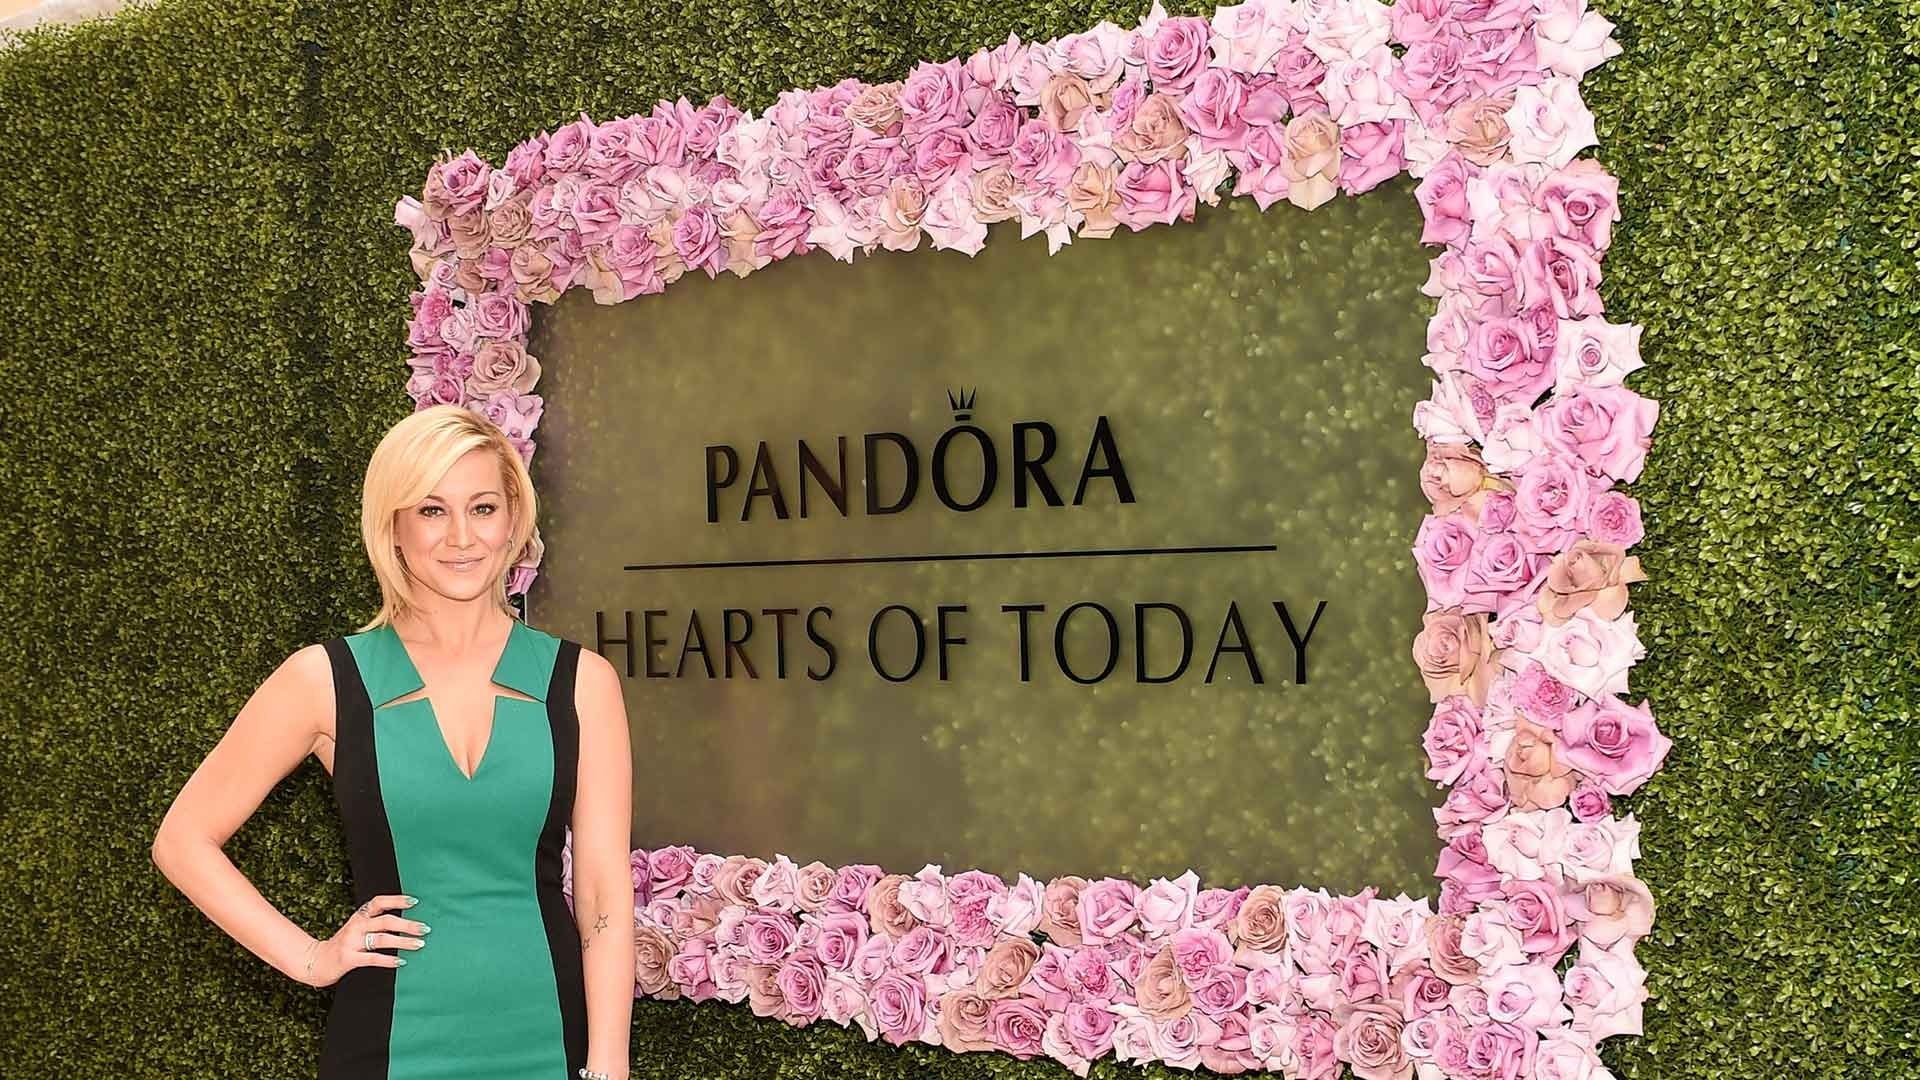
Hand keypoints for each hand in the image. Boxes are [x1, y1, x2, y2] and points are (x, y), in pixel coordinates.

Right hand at [298, 893, 428, 987]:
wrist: (315, 961)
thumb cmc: (343, 945)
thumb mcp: (356, 929)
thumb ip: (375, 923)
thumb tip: (405, 923)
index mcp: (359, 917)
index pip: (379, 902)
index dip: (397, 900)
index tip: (415, 901)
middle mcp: (356, 926)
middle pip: (386, 921)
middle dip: (407, 925)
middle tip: (425, 928)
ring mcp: (352, 942)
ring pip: (382, 939)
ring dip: (403, 942)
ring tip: (419, 944)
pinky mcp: (349, 958)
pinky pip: (372, 958)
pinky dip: (389, 960)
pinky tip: (401, 961)